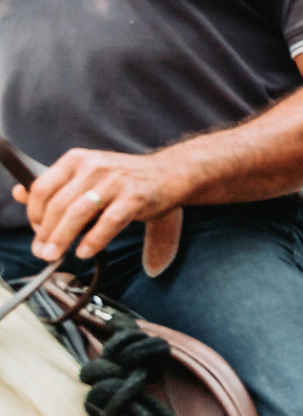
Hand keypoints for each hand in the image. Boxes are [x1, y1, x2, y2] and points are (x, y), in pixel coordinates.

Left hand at [21, 147, 189, 261]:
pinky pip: (108, 222)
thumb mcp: (88, 175)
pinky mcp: (135, 197)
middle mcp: (93, 167)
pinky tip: (85, 252)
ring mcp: (115, 181)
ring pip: (78, 213)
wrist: (171, 172)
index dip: (33, 213)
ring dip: (63, 238)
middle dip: (45, 232)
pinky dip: (93, 240)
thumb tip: (18, 194)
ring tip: (55, 255)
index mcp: (77, 160)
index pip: (42, 188)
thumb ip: (56, 186)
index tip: (37, 232)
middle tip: (42, 252)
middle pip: (58, 204)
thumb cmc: (127, 179)